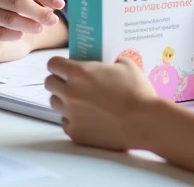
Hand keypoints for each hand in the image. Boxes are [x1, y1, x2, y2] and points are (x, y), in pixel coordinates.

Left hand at [44, 56, 163, 150]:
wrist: (145, 121)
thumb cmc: (137, 91)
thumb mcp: (126, 65)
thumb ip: (111, 61)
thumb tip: (111, 63)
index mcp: (79, 73)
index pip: (52, 64)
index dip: (59, 64)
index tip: (66, 67)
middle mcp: (70, 93)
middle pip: (49, 83)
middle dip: (59, 81)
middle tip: (73, 83)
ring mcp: (71, 114)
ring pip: (55, 103)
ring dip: (64, 100)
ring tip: (81, 101)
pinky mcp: (76, 133)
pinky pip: (66, 122)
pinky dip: (74, 119)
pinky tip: (88, 117)